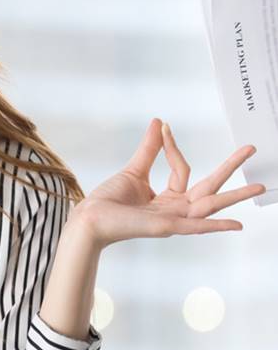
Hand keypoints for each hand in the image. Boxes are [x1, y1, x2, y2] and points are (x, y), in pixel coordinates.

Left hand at [72, 118, 265, 249]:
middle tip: (251, 148)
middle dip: (230, 167)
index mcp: (168, 198)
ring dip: (236, 196)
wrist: (90, 219)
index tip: (164, 128)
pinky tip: (237, 224)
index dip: (173, 147)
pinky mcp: (167, 227)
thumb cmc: (109, 201)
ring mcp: (174, 219)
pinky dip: (216, 226)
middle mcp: (175, 209)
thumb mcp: (134, 170)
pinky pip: (196, 227)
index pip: (182, 168)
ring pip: (210, 205)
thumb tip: (160, 121)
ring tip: (260, 186)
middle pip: (210, 186)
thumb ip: (150, 149)